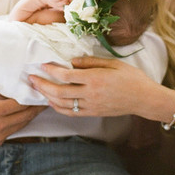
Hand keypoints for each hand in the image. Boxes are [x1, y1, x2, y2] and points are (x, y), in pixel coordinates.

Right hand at [0, 67, 43, 153]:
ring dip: (32, 113)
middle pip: (26, 115)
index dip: (31, 94)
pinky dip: (22, 121)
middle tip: (45, 93)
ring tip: (39, 102)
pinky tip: (24, 112)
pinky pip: (14, 130)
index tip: (38, 86)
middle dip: (37, 105)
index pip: (20, 103)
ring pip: (22, 124)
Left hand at [29, 56, 160, 117]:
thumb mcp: (112, 63)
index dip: (51, 70)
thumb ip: (90, 61)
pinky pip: (71, 113)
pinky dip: (58, 107)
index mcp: (95, 79)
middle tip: (31, 78)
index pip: (67, 76)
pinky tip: (51, 101)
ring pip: (62, 104)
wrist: (143, 98)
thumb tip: (71, 61)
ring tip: (37, 88)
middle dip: (42, 85)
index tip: (42, 64)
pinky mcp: (93, 113)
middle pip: (59, 92)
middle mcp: (90, 94)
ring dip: (47, 97)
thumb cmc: (131, 77)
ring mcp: (91, 106)